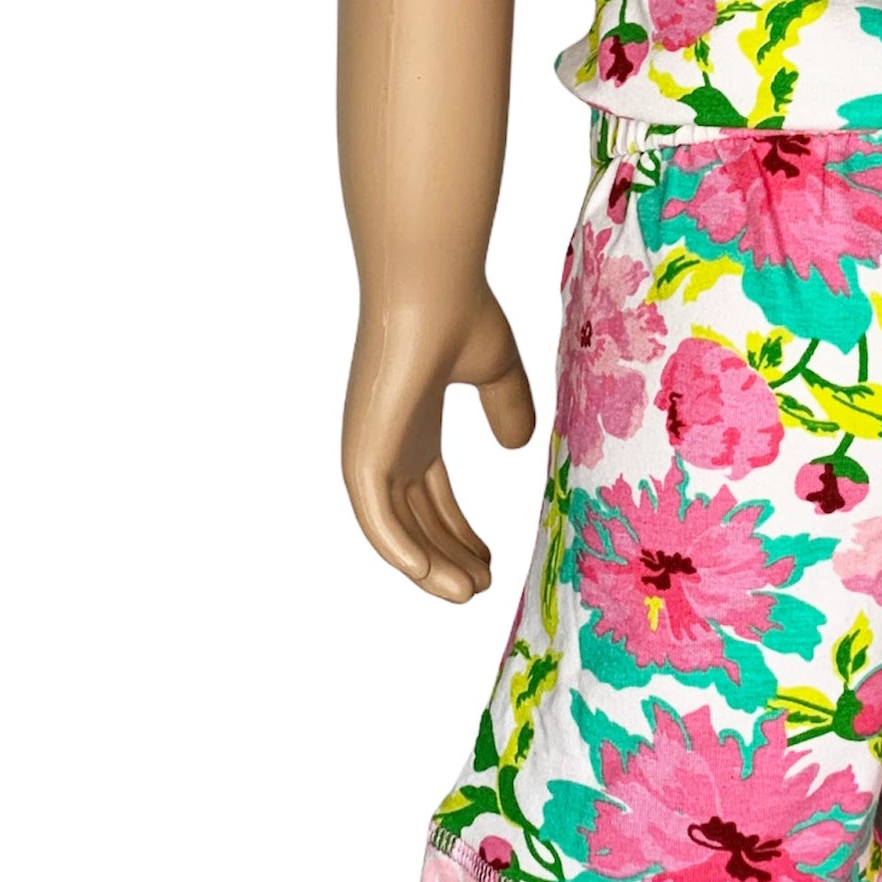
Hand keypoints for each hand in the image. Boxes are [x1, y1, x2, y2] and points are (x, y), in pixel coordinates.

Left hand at [341, 285, 535, 600]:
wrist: (431, 287)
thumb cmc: (461, 312)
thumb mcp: (496, 369)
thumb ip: (508, 407)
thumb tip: (518, 447)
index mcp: (414, 424)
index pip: (430, 493)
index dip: (456, 529)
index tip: (486, 558)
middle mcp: (389, 442)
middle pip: (416, 518)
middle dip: (447, 554)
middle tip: (479, 586)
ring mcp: (372, 448)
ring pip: (396, 528)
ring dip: (429, 565)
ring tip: (466, 594)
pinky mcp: (363, 451)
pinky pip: (374, 514)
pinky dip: (397, 548)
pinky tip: (426, 576)